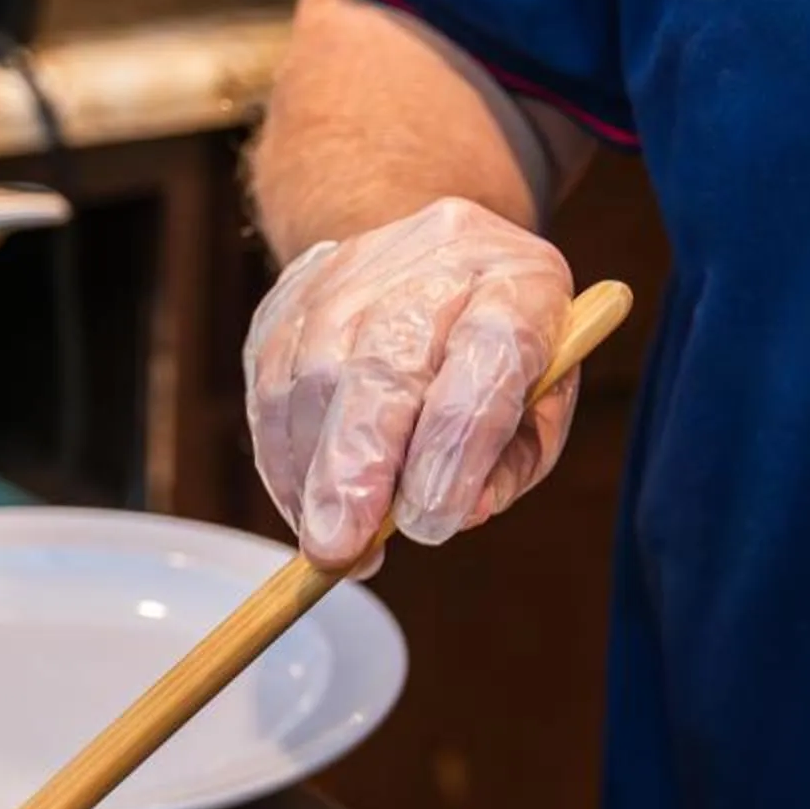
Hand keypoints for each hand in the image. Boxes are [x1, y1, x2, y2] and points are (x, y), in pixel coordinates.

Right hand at [244, 198, 577, 572]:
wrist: (439, 261)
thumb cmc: (497, 359)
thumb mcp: (538, 413)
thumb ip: (509, 466)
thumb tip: (461, 514)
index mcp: (518, 286)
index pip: (489, 354)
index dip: (456, 444)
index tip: (428, 525)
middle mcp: (436, 261)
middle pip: (385, 361)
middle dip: (356, 467)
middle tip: (338, 547)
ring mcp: (354, 270)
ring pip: (314, 372)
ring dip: (312, 474)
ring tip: (329, 540)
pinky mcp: (293, 293)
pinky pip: (270, 382)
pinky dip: (280, 458)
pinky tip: (302, 504)